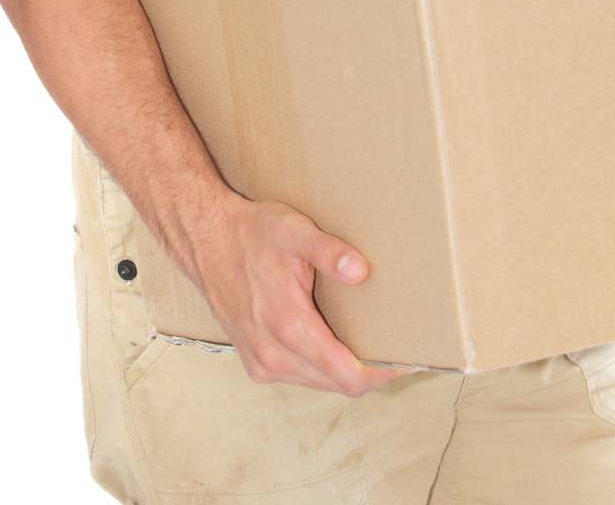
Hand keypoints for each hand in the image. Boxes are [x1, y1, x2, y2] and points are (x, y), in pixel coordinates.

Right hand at [198, 192, 414, 396]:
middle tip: (398, 348)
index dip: (382, 373)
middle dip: (370, 371)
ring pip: (319, 383)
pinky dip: (321, 368)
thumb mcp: (293, 232)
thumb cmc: (252, 235)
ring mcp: (262, 363)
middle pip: (338, 384)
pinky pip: (299, 376)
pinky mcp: (255, 362)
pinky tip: (333, 343)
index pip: (347, 375)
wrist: (207, 241)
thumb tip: (361, 271)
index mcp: (288, 326)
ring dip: (345, 370)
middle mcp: (274, 354)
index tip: (407, 359)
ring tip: (371, 344)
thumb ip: (329, 252)